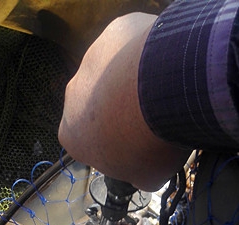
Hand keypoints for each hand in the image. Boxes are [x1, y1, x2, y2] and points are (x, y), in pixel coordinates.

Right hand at [58, 13, 190, 190]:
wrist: (161, 93)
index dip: (114, 147)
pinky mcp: (115, 33)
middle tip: (153, 119)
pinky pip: (133, 44)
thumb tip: (147, 174)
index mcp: (71, 135)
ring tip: (164, 92)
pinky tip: (167, 64)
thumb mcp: (145, 177)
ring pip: (115, 73)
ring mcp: (92, 59)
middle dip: (121, 111)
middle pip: (98, 106)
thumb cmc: (147, 143)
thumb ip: (139, 175)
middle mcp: (72, 95)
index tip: (137, 148)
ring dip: (134, 81)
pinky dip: (148, 53)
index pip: (89, 144)